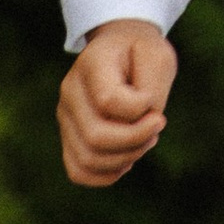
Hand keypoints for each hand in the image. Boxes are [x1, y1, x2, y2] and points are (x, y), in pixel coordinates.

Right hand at [59, 19, 177, 187]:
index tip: (154, 100)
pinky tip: (127, 157)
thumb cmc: (141, 53)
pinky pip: (79, 172)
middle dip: (137, 140)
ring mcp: (66, 116)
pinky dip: (107, 174)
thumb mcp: (158, 57)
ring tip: (145, 140)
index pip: (108, 101)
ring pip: (88, 160)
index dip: (140, 108)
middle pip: (96, 137)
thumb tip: (140, 125)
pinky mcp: (69, 137)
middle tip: (157, 124)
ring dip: (127, 158)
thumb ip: (152, 90)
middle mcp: (70, 91)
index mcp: (91, 64)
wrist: (120, 49)